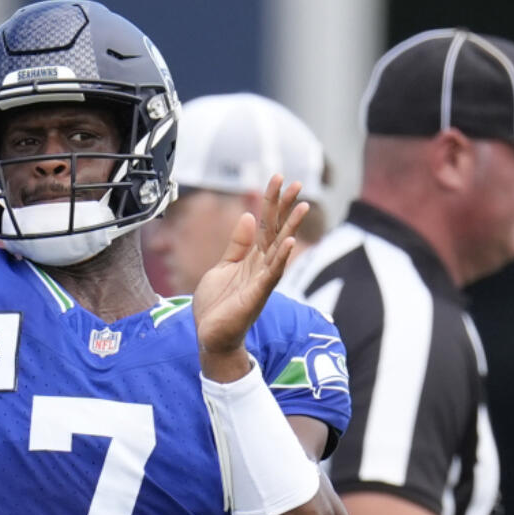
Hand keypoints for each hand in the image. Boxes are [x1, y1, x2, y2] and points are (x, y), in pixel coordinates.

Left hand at [191, 175, 307, 381]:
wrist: (210, 336)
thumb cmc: (217, 305)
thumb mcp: (223, 266)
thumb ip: (237, 245)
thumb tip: (249, 217)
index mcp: (252, 258)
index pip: (266, 224)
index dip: (271, 201)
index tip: (278, 178)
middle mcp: (262, 266)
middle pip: (277, 230)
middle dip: (286, 207)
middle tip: (297, 183)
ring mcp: (262, 280)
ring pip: (279, 248)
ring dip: (291, 227)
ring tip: (303, 206)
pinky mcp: (257, 295)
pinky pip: (272, 274)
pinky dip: (281, 258)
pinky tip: (290, 243)